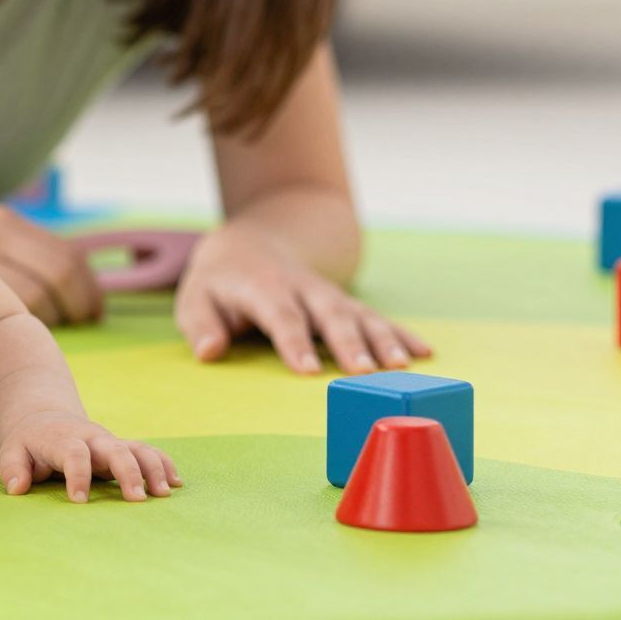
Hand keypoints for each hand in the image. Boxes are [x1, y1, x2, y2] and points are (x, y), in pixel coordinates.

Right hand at [0, 204, 102, 325]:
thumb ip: (24, 259)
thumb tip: (82, 293)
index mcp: (3, 221)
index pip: (68, 253)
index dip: (90, 288)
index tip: (95, 311)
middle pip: (60, 273)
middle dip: (80, 305)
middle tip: (80, 324)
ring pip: (40, 295)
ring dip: (53, 319)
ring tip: (43, 330)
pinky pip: (12, 312)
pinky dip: (28, 327)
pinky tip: (19, 333)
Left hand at [0, 414, 179, 502]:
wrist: (46, 421)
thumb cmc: (29, 444)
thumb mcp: (12, 452)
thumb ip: (13, 469)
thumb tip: (18, 489)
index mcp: (63, 440)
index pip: (74, 455)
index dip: (77, 477)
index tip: (79, 502)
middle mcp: (92, 439)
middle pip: (116, 449)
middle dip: (128, 473)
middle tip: (137, 500)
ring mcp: (111, 443)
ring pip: (138, 449)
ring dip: (153, 469)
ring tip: (163, 494)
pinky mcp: (123, 448)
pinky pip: (148, 452)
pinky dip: (164, 464)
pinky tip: (176, 483)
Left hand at [175, 224, 431, 375]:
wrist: (250, 245)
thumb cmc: (218, 284)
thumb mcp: (195, 299)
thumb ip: (200, 325)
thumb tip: (209, 351)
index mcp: (264, 288)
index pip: (281, 317)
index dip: (294, 343)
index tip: (308, 372)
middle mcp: (303, 289)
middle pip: (330, 316)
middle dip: (348, 343)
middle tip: (364, 373)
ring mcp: (329, 295)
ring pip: (360, 315)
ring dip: (383, 340)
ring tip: (402, 367)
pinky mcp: (346, 304)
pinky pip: (377, 317)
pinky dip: (401, 333)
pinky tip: (425, 352)